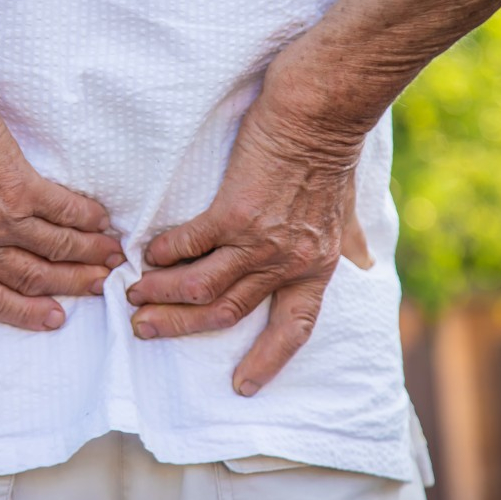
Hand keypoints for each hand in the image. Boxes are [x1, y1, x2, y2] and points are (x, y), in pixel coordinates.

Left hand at [0, 66, 123, 330]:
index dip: (23, 313)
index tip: (53, 319)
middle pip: (31, 277)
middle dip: (69, 286)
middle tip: (97, 289)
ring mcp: (0, 219)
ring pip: (54, 248)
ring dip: (87, 256)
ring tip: (111, 260)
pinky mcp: (21, 185)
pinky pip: (62, 210)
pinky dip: (85, 219)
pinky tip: (102, 224)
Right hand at [126, 53, 369, 395]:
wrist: (319, 113)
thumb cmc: (331, 155)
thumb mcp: (346, 212)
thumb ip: (350, 242)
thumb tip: (366, 259)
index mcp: (315, 269)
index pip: (295, 328)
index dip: (268, 359)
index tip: (243, 386)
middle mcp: (287, 263)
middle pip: (227, 312)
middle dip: (182, 326)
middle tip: (145, 331)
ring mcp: (259, 240)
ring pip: (202, 286)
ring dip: (163, 294)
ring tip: (134, 295)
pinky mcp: (234, 212)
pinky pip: (190, 244)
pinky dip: (165, 253)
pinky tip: (147, 254)